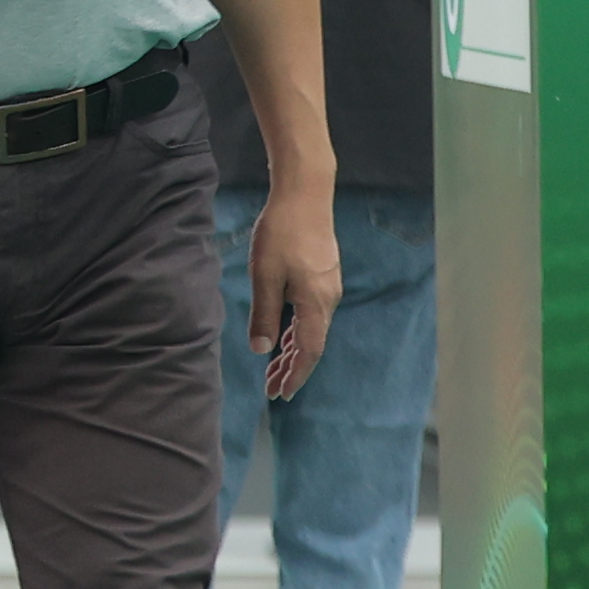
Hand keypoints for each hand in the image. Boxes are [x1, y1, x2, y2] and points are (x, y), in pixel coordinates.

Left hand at [249, 177, 344, 400]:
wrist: (305, 194)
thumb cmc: (282, 233)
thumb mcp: (265, 276)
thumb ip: (264, 314)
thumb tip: (260, 349)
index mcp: (315, 304)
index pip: (307, 352)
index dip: (294, 376)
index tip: (280, 395)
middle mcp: (328, 299)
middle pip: (311, 344)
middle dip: (291, 369)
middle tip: (272, 389)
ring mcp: (328, 287)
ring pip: (311, 329)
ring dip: (292, 350)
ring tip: (274, 369)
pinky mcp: (323, 276)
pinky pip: (311, 313)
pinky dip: (297, 330)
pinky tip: (283, 335)